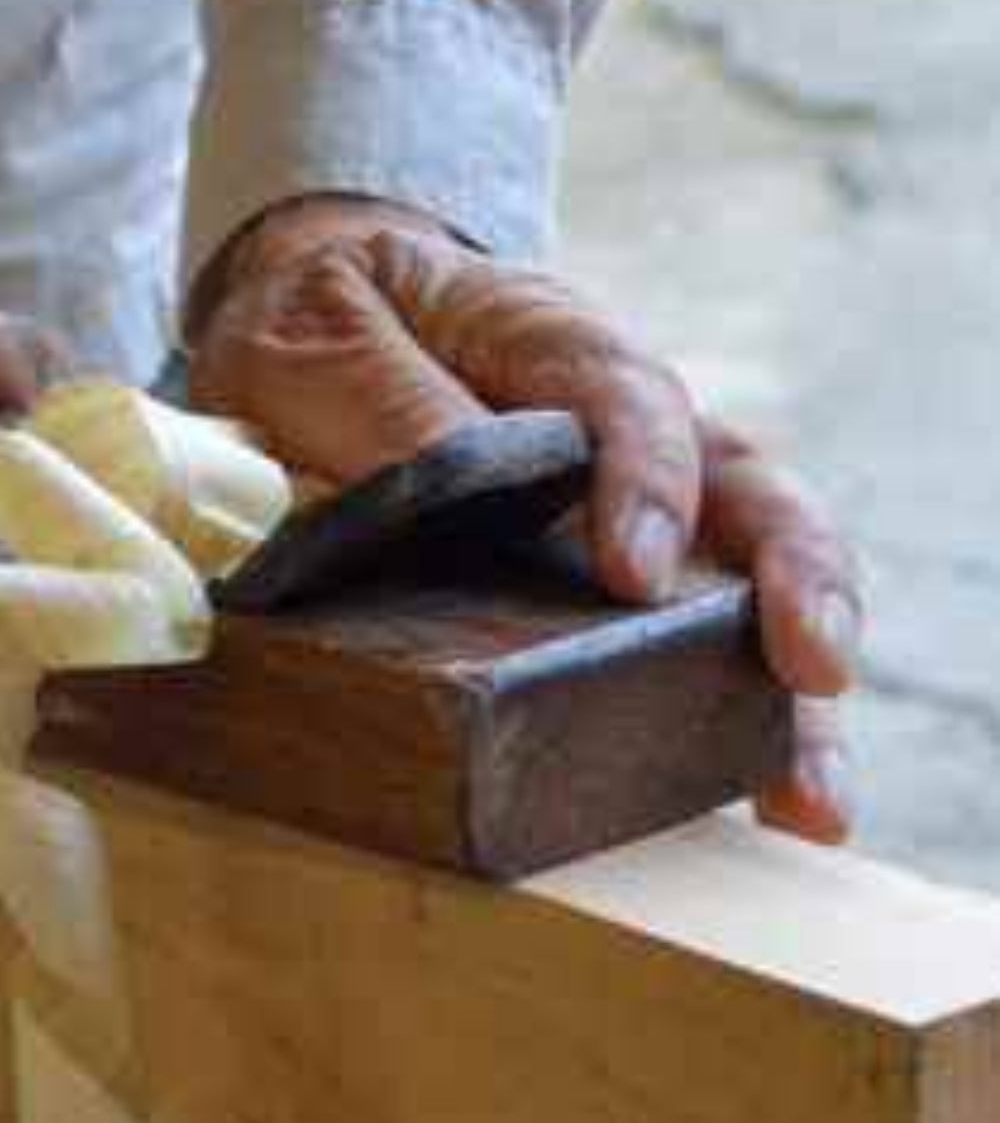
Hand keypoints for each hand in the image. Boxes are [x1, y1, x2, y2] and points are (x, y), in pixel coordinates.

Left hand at [188, 195, 861, 841]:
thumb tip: (448, 480)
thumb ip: (377, 397)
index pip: (626, 393)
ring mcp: (629, 498)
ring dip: (785, 685)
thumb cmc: (316, 319)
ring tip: (807, 794)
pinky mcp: (604, 575)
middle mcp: (618, 419)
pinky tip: (766, 804)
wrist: (309, 318)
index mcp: (544, 336)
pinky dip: (734, 718)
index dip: (648, 477)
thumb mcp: (312, 336)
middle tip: (812, 667)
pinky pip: (688, 641)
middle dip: (793, 575)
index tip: (637, 573)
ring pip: (744, 577)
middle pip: (741, 481)